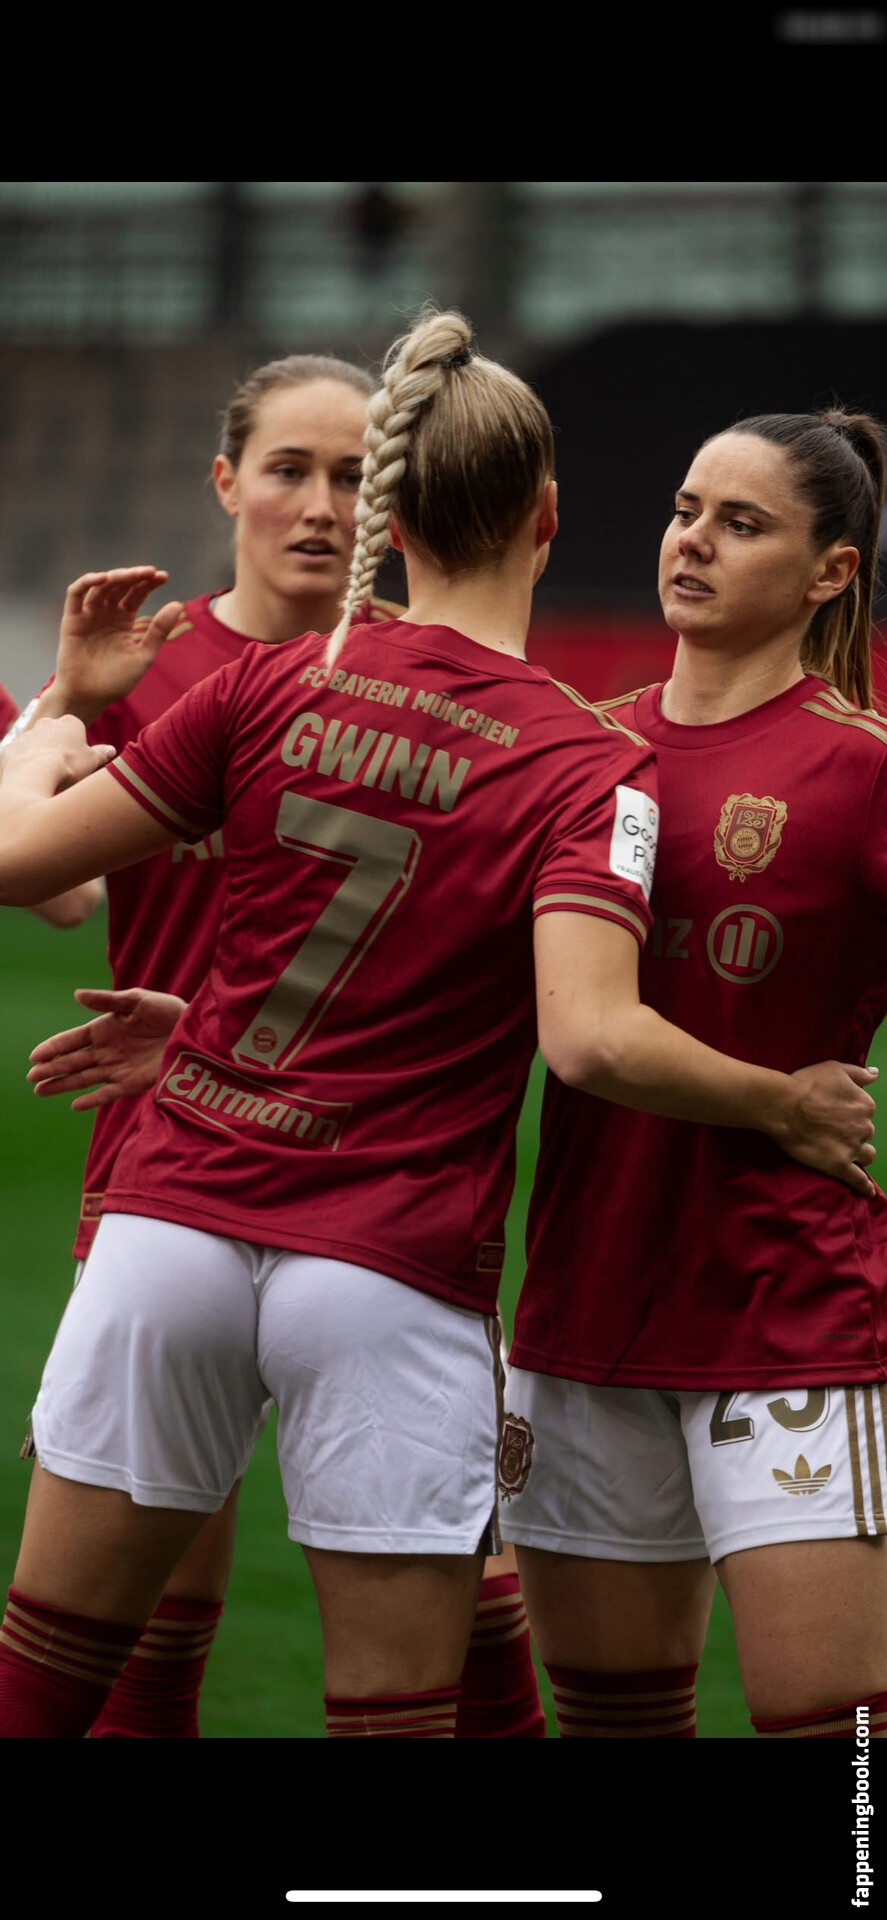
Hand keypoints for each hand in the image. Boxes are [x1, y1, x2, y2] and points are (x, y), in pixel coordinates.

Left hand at [0, 714, 115, 791]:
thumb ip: (101, 753)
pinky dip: (26, 765)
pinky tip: (32, 777)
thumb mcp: (92, 761)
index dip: (79, 748)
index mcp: (69, 722)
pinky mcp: (13, 748)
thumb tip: (111, 750)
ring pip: (38, 745)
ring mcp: (27, 734)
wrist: (34, 775)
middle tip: (64, 769)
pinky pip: (21, 756)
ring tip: (48, 776)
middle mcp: (46, 723)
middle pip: (56, 735)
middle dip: (60, 749)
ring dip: (42, 757)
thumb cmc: (67, 766)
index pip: (77, 731)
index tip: (79, 763)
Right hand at [27, 987, 187, 1110]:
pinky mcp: (132, 1082)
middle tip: (32, 1077)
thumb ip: (106, 1000)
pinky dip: (93, 1099)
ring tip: (40, 1090)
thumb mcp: (135, 1000)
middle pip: (72, 1062)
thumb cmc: (164, 1009)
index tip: (34, 1056)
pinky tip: (75, 1105)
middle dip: (51, 1069)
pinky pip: (108, 1093)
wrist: (191, 1028)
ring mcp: (117, 1068)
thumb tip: (76, 994)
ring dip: (62, 1084)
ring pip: (83, 1078)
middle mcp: (106, 1051)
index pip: (71, 1040)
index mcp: (102, 1029)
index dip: (53, 1047)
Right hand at [49, 568, 183, 723]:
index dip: (148, 583)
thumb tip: (178, 604)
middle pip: (120, 586)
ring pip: (101, 585)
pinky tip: (104, 578)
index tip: (164, 577)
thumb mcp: (143, 655)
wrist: (89, 697)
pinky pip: (76, 594)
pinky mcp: (72, 619)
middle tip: (151, 572)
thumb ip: (159, 631)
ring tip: (133, 575)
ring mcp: (88, 615)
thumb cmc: (116, 681)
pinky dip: (87, 581)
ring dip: (117, 576)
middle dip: (136, 576)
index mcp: (123, 621)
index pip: (136, 594)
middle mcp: (105, 614)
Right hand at [781, 1062, 877, 1196]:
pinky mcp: (839, 1165)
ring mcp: (853, 1148)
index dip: (851, 1112)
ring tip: (848, 1154)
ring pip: (866, 1155)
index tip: (836, 1111)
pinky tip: (868, 1193)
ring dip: (860, 1154)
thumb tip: (875, 1074)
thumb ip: (859, 1073)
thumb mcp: (835, 1068)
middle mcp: (864, 1127)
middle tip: (834, 1130)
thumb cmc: (807, 1084)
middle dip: (854, 1132)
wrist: (785, 1106)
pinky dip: (864, 1187)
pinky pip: (858, 1180)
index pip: (865, 1111)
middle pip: (866, 1133)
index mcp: (865, 1105)